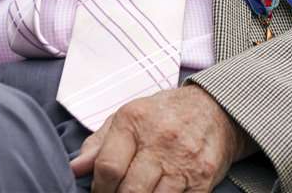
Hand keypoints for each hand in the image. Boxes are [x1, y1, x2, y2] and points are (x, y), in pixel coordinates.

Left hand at [70, 84, 245, 192]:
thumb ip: (99, 143)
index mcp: (135, 120)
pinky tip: (160, 192)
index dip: (99, 188)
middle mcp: (161, 139)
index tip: (101, 191)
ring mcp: (184, 160)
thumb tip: (75, 168)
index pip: (108, 167)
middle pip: (129, 190)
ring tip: (141, 192)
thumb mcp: (128, 117)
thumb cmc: (164, 115)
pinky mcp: (202, 177)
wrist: (216, 108)